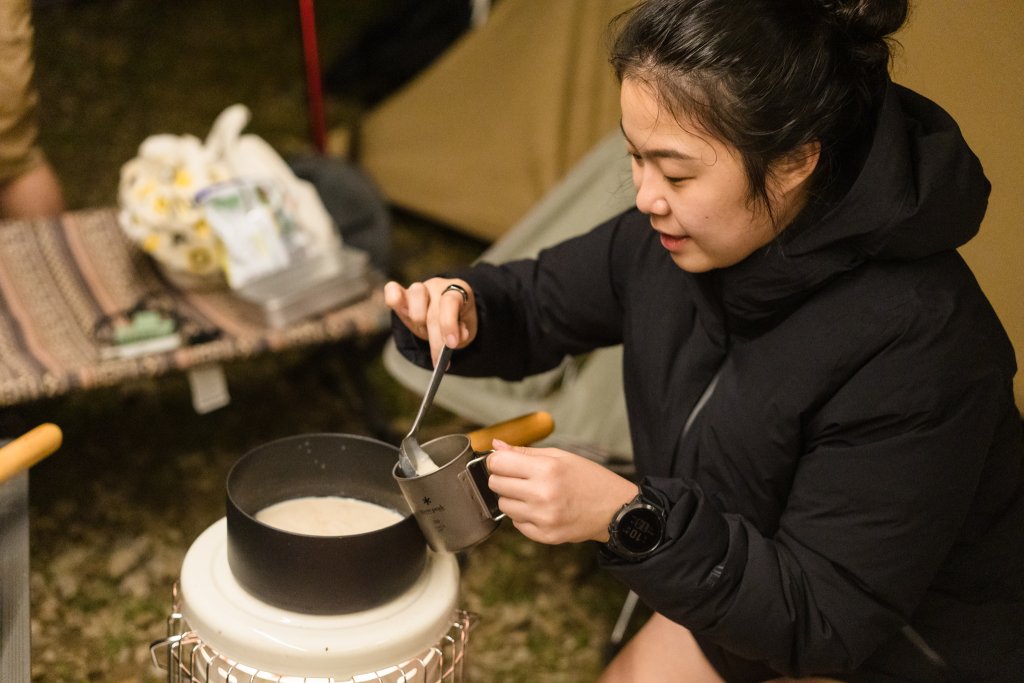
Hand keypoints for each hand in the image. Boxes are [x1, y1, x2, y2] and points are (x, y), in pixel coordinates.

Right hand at [384, 278, 477, 363]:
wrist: (446, 317)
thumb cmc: (457, 323)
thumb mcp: (464, 330)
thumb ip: (462, 332)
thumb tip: (459, 335)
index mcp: (459, 291)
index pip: (450, 302)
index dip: (449, 324)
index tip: (451, 345)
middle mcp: (439, 286)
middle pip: (432, 311)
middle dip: (435, 339)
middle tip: (438, 360)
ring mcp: (420, 288)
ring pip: (415, 295)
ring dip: (418, 321)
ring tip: (423, 333)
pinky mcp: (403, 294)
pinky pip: (392, 290)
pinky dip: (393, 299)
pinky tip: (401, 313)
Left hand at [486, 439, 638, 544]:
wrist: (614, 509)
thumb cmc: (589, 479)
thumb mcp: (561, 456)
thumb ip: (525, 452)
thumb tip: (496, 445)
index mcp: (547, 470)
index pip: (498, 463)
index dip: (496, 460)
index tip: (502, 462)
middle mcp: (542, 495)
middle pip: (496, 484)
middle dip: (503, 478)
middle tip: (520, 477)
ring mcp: (543, 518)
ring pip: (503, 506)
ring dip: (512, 498)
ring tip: (533, 494)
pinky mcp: (545, 536)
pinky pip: (516, 524)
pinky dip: (523, 516)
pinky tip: (540, 509)